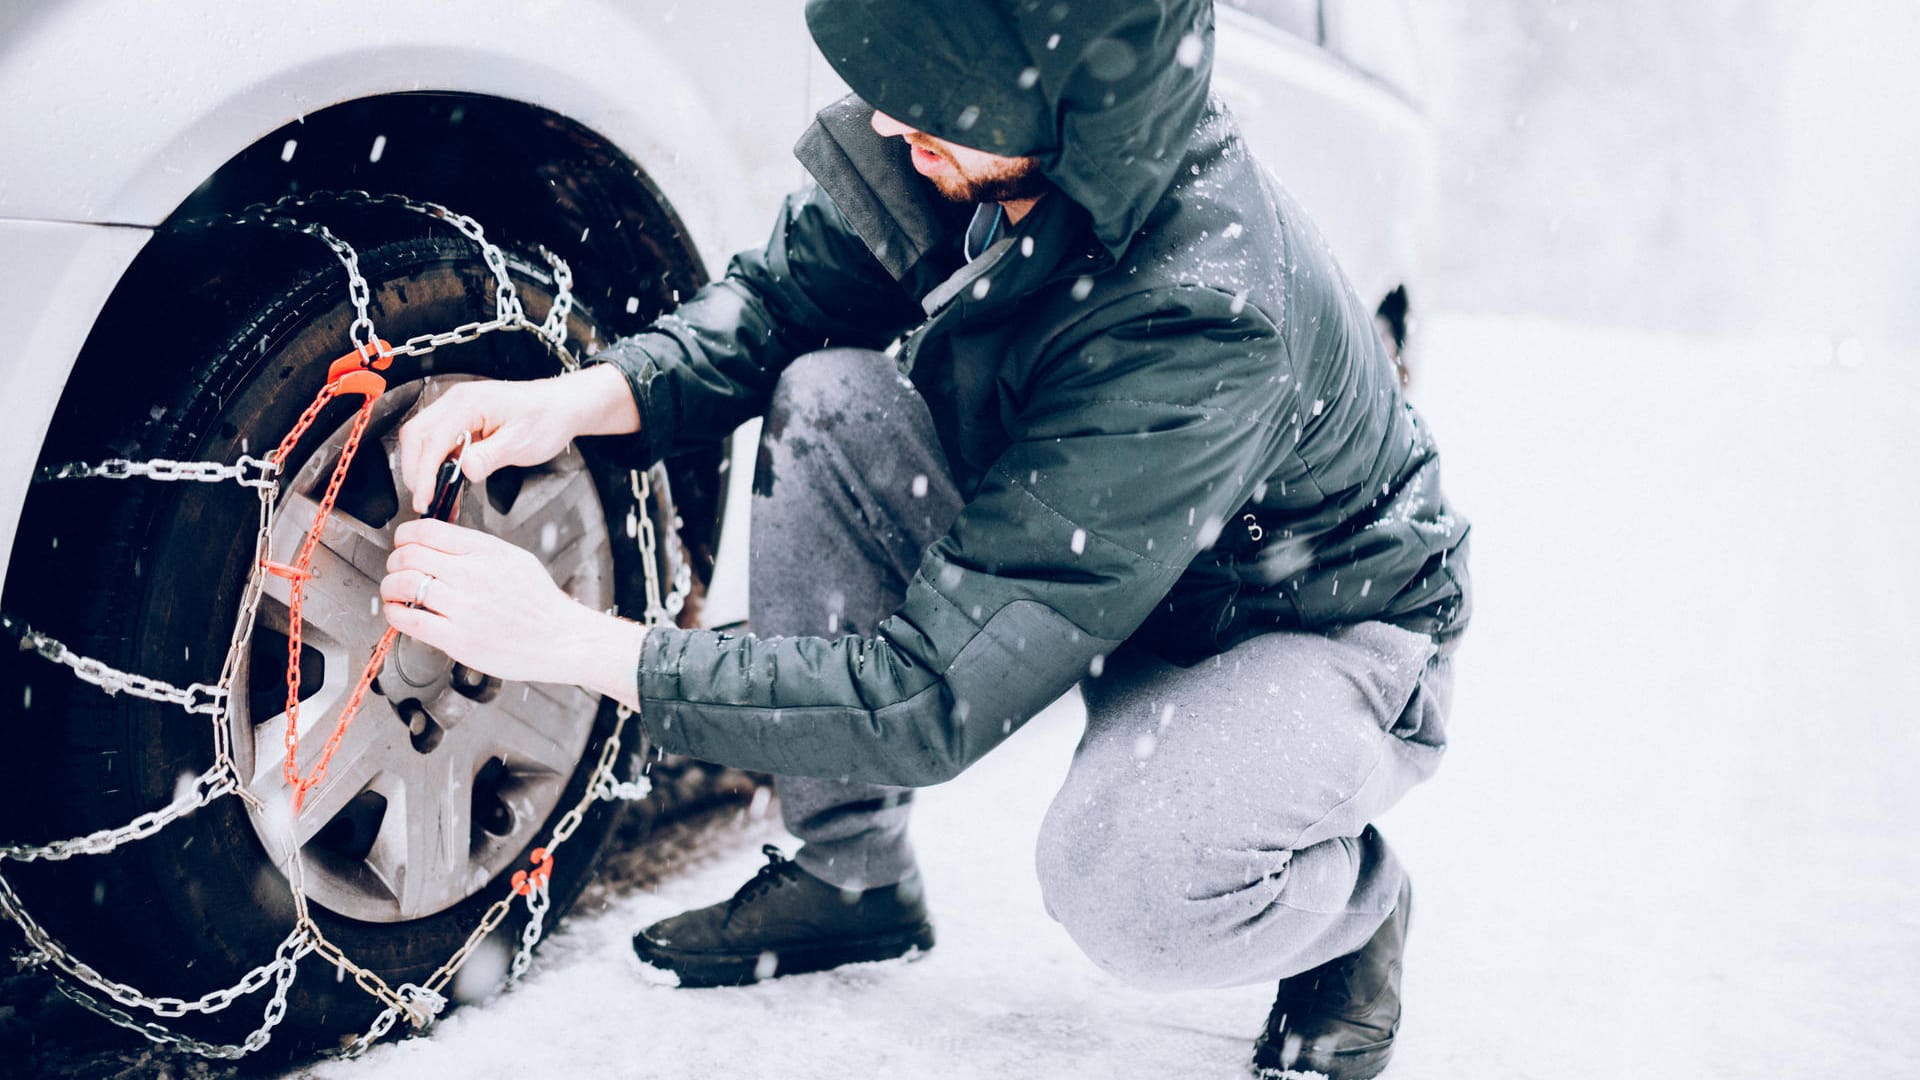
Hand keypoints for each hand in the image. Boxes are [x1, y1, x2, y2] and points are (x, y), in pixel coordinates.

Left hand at [381, 519, 646, 707]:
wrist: (562, 639)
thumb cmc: (540, 604)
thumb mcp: (515, 559)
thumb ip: (477, 548)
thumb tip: (439, 542)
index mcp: (487, 551)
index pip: (427, 530)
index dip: (404, 536)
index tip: (403, 544)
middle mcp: (473, 574)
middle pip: (409, 555)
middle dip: (394, 561)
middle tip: (396, 569)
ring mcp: (464, 607)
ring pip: (404, 584)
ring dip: (389, 587)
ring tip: (394, 592)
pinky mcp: (458, 639)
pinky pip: (410, 620)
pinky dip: (394, 613)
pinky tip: (398, 612)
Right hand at [397, 365, 639, 513]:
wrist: (561, 405)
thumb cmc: (546, 417)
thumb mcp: (521, 442)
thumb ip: (490, 456)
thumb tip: (464, 470)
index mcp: (469, 403)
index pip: (432, 440)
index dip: (424, 474)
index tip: (424, 499)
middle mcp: (456, 400)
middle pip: (416, 435)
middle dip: (414, 470)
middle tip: (425, 500)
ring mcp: (456, 408)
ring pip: (421, 437)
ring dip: (421, 467)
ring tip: (433, 494)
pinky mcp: (460, 418)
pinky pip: (437, 440)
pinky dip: (434, 462)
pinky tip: (444, 481)